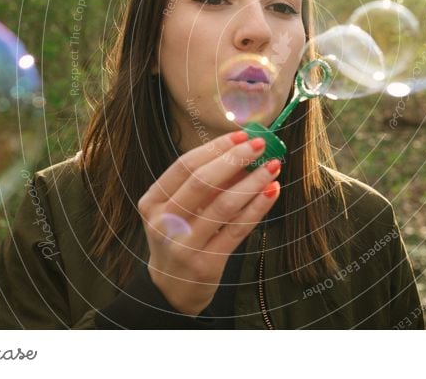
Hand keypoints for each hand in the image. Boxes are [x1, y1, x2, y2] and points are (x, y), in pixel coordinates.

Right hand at [137, 131, 281, 315]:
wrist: (172, 290)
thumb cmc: (179, 238)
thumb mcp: (179, 210)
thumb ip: (204, 185)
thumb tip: (242, 152)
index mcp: (152, 202)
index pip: (184, 166)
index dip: (214, 148)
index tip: (240, 134)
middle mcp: (163, 223)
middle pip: (202, 182)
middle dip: (234, 159)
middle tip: (260, 144)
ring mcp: (184, 246)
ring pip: (223, 206)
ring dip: (252, 182)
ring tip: (273, 166)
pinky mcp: (207, 264)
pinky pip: (237, 230)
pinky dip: (257, 208)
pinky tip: (272, 191)